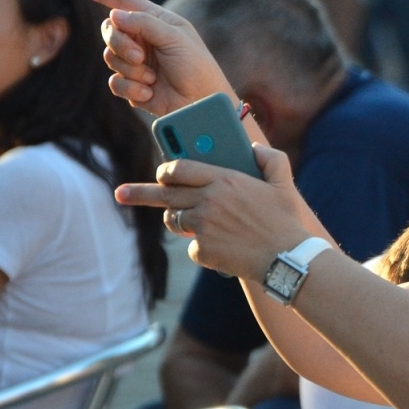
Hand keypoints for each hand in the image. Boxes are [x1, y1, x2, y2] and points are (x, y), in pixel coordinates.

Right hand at [83, 0, 233, 117]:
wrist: (202, 104)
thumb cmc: (196, 67)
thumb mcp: (174, 38)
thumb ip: (144, 23)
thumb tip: (114, 15)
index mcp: (156, 22)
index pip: (126, 2)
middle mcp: (143, 40)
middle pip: (110, 30)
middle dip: (119, 43)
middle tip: (139, 56)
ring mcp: (137, 63)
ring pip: (110, 57)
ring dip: (131, 69)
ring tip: (152, 78)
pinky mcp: (133, 86)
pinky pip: (115, 82)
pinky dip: (131, 89)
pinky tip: (149, 93)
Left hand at [115, 145, 318, 277]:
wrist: (287, 259)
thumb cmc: (286, 221)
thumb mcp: (283, 184)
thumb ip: (270, 158)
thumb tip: (253, 148)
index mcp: (224, 179)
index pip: (180, 168)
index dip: (167, 170)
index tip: (161, 173)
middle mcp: (208, 200)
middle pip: (164, 194)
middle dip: (140, 193)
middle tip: (121, 193)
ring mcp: (203, 226)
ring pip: (174, 220)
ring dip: (179, 220)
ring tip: (193, 224)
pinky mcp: (203, 249)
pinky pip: (192, 246)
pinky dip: (204, 248)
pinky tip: (224, 248)